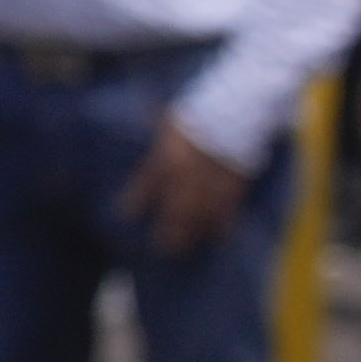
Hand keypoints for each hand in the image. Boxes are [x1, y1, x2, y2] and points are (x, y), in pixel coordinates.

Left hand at [117, 124, 252, 256]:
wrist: (235, 112)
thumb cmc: (199, 114)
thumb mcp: (170, 121)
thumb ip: (154, 133)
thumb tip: (140, 123)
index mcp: (167, 157)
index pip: (146, 185)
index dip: (134, 201)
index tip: (125, 216)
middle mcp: (186, 175)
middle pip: (175, 210)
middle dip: (168, 231)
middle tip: (163, 248)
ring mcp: (210, 182)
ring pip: (200, 216)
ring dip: (193, 234)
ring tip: (186, 249)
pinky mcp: (233, 185)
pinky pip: (227, 211)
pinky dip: (222, 226)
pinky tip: (218, 238)